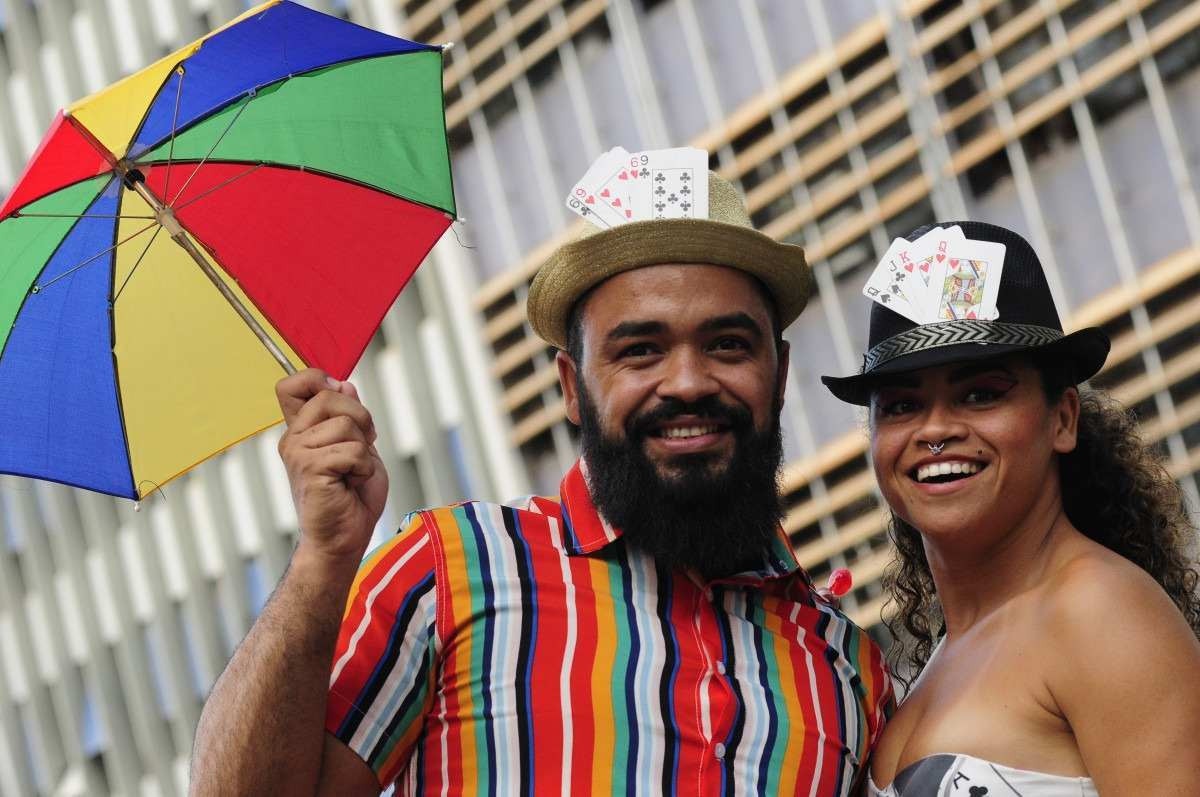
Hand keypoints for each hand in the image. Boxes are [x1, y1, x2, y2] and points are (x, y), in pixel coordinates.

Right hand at [276, 368, 388, 565]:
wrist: (344, 540)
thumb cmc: (353, 498)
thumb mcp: (358, 447)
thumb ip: (350, 417)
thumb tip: (344, 385)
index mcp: (301, 430)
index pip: (291, 385)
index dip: (317, 379)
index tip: (340, 395)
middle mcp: (293, 439)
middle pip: (327, 395)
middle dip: (360, 416)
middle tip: (364, 444)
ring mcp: (297, 454)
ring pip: (345, 424)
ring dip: (363, 449)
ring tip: (354, 472)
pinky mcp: (310, 469)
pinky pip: (351, 450)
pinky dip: (364, 467)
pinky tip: (353, 483)